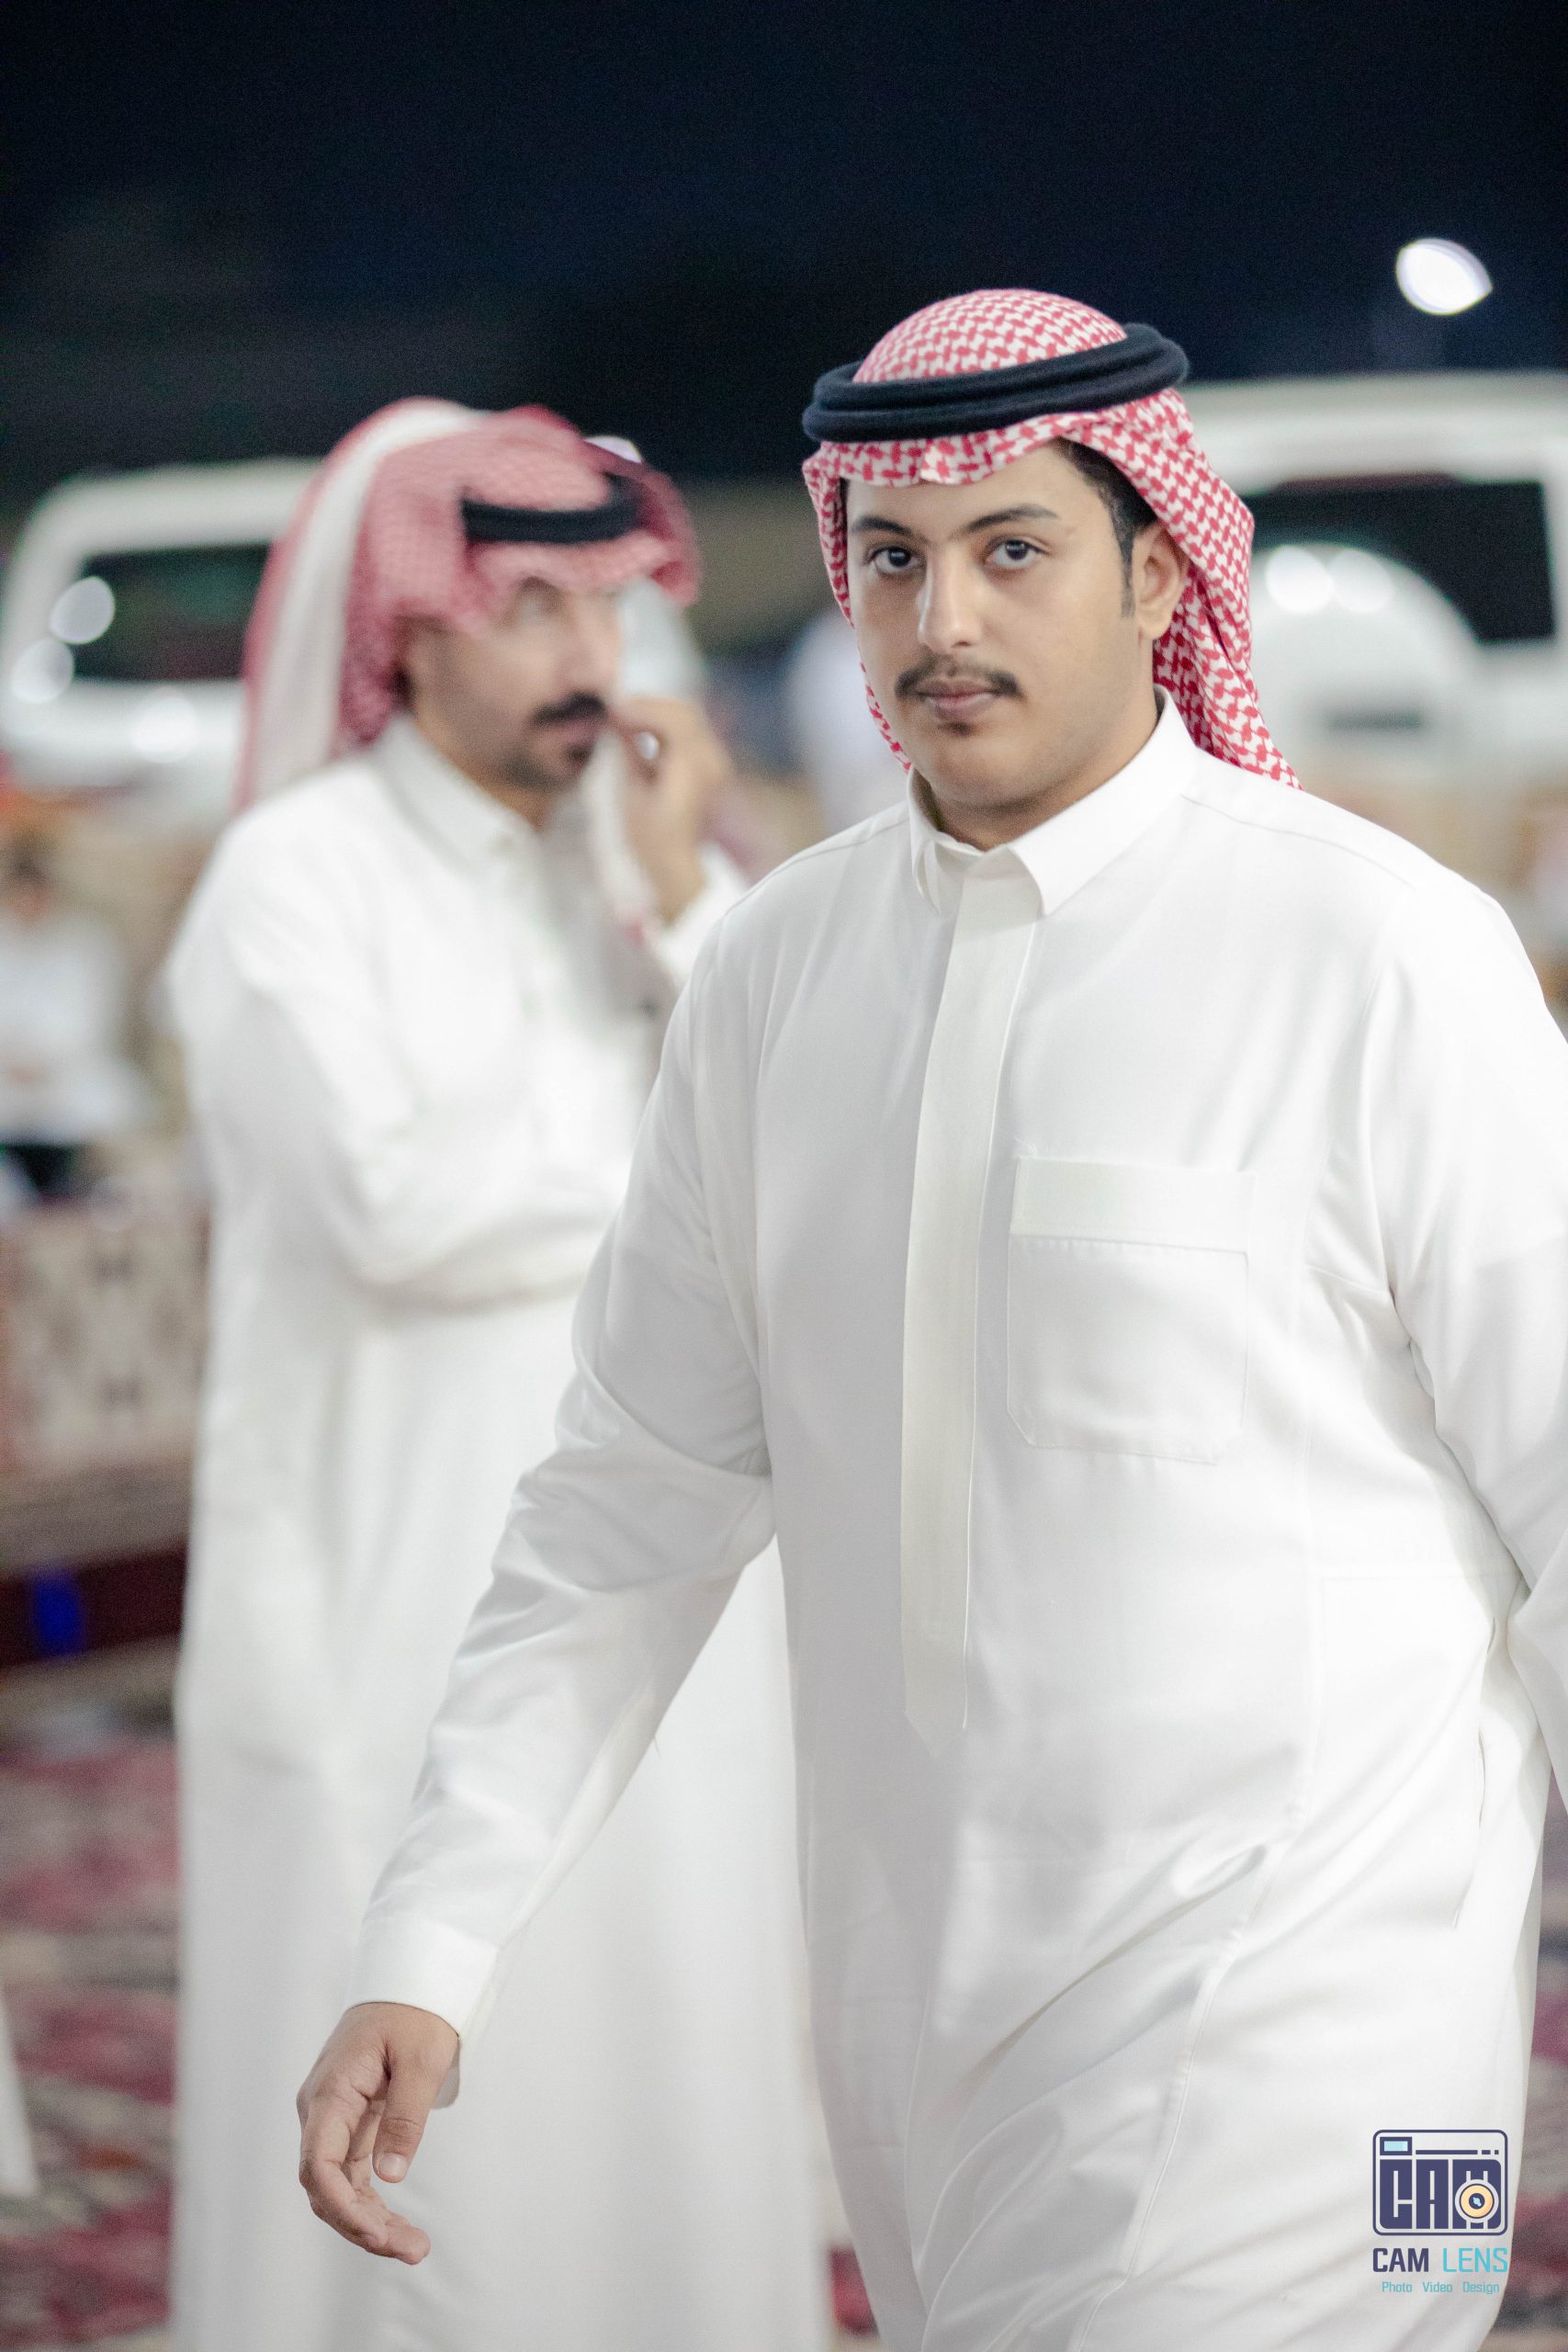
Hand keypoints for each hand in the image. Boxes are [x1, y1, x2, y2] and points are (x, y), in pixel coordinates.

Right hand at [296, 2000, 458, 2261]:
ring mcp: (332, 2119)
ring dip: (369, 2221)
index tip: (378, 2233)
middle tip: (414, 2251)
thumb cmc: (414, 2013)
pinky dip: (371, 2203)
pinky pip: (350, 2174)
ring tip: (415, 2248)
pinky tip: (396, 2226)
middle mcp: (321, 2111)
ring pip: (337, 2186)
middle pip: (325, 2185)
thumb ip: (404, 2116)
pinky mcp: (348, 2124)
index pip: (318, 2164)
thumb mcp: (421, 2060)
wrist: (408, 1982)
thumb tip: (390, 2176)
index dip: (342, 2206)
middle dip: (362, 2225)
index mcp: (330, 2092)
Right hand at [610, 694, 731, 925]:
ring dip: (656, 715)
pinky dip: (665, 728)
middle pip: (684, 711)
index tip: (612, 710)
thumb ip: (626, 751)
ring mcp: (714, 764)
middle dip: (649, 705)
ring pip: (689, 719)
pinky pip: (690, 734)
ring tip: (626, 721)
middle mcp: (711, 760)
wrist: (677, 866)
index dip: (640, 707)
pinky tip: (642, 734)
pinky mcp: (710, 769)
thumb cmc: (650, 839)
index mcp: (693, 766)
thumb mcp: (631, 792)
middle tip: (617, 711)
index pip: (671, 716)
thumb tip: (615, 722)